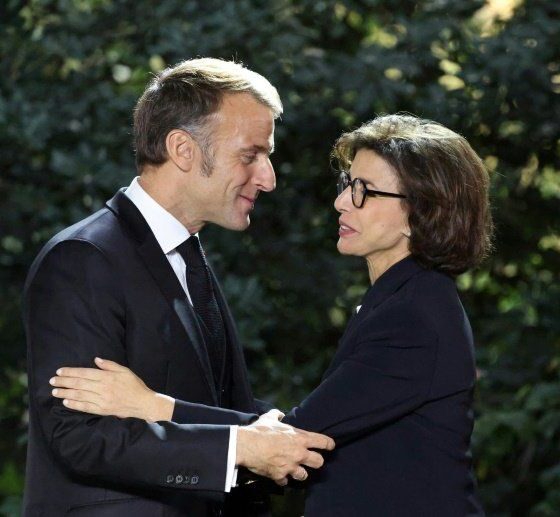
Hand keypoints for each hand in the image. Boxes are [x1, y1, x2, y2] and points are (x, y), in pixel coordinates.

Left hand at [50, 357, 173, 421]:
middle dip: (64, 382)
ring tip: (55, 391)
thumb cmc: (134, 385)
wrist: (143, 403)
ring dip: (65, 393)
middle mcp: (103, 388)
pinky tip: (66, 402)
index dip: (71, 372)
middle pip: (79, 384)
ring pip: (80, 395)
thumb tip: (96, 360)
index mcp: (108, 377)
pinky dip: (75, 404)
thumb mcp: (124, 370)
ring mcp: (102, 400)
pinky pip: (86, 407)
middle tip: (52, 381)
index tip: (60, 371)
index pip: (85, 373)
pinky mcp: (102, 410)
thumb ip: (109, 365)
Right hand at [236, 419, 334, 485]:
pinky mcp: (280, 476)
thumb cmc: (260, 430)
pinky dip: (282, 479)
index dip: (328, 444)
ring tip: (296, 471)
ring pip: (304, 476)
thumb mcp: (269, 418)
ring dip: (300, 473)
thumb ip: (277, 415)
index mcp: (299, 438)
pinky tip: (279, 476)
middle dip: (317, 461)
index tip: (330, 446)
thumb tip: (279, 414)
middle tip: (313, 460)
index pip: (322, 442)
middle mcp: (299, 453)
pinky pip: (285, 482)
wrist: (247, 445)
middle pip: (319, 462)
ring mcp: (290, 466)